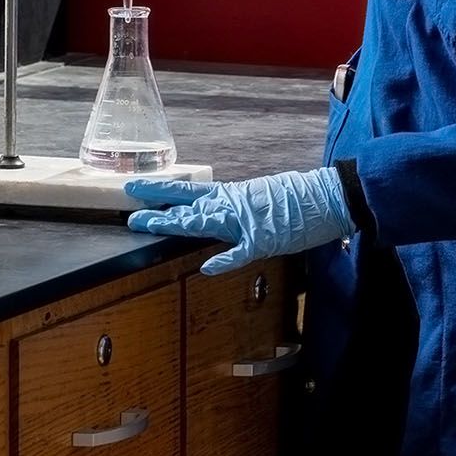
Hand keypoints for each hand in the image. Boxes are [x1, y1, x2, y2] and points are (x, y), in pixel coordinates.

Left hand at [125, 167, 353, 275]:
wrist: (326, 195)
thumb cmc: (296, 197)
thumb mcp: (260, 195)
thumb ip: (237, 204)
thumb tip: (220, 210)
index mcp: (232, 195)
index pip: (189, 193)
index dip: (161, 191)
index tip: (135, 187)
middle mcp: (233, 204)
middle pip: (188, 206)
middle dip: (158, 209)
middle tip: (129, 211)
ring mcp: (247, 221)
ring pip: (204, 222)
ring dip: (176, 225)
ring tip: (148, 224)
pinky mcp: (265, 239)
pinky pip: (241, 252)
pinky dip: (225, 260)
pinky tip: (208, 268)